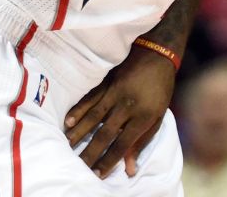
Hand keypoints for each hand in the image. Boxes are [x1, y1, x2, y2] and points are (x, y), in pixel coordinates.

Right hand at [64, 44, 175, 177]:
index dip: (109, 160)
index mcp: (144, 116)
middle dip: (91, 152)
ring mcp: (116, 93)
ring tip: (67, 146)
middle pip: (105, 133)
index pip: (123, 144)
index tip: (98, 174)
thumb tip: (130, 168)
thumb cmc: (160, 88)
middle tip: (78, 166)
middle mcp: (128, 106)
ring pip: (94, 116)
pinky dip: (78, 110)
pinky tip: (69, 121)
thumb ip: (143, 141)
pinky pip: (89, 98)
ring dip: (79, 133)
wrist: (157, 52)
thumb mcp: (159, 115)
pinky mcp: (107, 82)